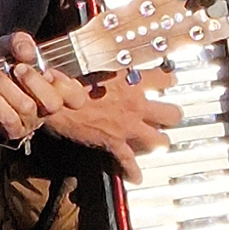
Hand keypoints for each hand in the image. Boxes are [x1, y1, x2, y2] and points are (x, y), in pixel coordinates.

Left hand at [0, 32, 77, 144]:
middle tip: (17, 68)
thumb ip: (21, 42)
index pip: (76, 96)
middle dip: (34, 82)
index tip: (47, 70)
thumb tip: (28, 52)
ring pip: (27, 108)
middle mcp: (47, 106)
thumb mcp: (11, 44)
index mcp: (57, 86)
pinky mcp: (14, 130)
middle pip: (53, 103)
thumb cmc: (2, 60)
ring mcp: (32, 120)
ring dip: (6, 87)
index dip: (63, 84)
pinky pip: (9, 120)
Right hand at [30, 60, 180, 183]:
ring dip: (160, 142)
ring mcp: (126, 126)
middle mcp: (135, 103)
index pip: (164, 79)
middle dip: (172, 116)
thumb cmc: (70, 77)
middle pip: (171, 114)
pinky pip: (128, 162)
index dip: (169, 80)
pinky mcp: (113, 142)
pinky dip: (132, 171)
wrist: (56, 98)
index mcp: (131, 80)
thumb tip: (112, 53)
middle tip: (170, 115)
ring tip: (160, 142)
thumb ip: (110, 61)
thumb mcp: (95, 60)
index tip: (169, 81)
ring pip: (158, 140)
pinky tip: (136, 177)